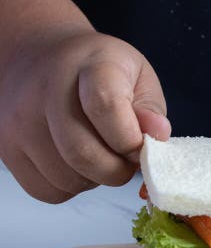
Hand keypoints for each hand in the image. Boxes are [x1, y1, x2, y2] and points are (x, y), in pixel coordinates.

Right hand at [0, 30, 169, 202]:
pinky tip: (77, 164)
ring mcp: (19, 122)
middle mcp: (46, 91)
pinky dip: (70, 188)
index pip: (105, 107)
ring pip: (66, 179)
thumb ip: (151, 109)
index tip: (142, 146)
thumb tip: (158, 135)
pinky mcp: (6, 148)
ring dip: (94, 180)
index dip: (131, 140)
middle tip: (126, 160)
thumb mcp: (137, 77)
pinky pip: (47, 190)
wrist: (40, 57)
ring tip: (100, 154)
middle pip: (82, 153)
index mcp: (90, 65)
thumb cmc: (99, 71)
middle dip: (117, 170)